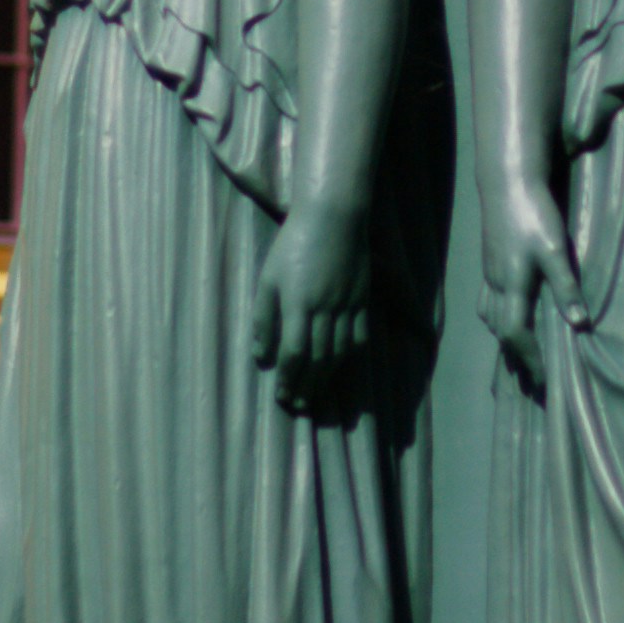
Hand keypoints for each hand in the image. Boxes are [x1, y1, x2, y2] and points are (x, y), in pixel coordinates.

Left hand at [250, 204, 373, 390]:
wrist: (334, 218)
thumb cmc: (293, 244)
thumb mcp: (269, 278)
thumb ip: (264, 318)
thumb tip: (261, 355)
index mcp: (298, 303)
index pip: (294, 352)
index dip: (288, 377)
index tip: (281, 393)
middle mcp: (326, 309)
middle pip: (319, 358)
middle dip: (307, 386)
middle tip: (298, 404)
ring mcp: (348, 306)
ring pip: (340, 353)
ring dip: (327, 379)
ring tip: (316, 396)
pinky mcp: (363, 301)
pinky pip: (360, 337)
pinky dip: (350, 358)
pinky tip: (340, 369)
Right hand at [475, 165, 580, 386]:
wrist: (507, 181)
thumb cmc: (534, 214)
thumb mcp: (555, 250)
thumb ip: (566, 287)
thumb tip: (580, 325)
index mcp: (513, 285)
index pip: (515, 334)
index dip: (529, 359)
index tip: (544, 380)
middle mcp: (497, 284)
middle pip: (500, 332)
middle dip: (516, 357)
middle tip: (535, 379)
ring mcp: (490, 273)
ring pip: (490, 318)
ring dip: (505, 340)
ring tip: (523, 355)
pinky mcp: (490, 262)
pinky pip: (488, 303)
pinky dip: (498, 320)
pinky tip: (509, 317)